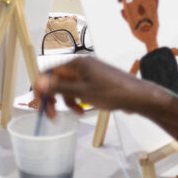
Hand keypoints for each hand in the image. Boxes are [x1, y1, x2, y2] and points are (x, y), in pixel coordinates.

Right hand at [33, 56, 162, 116]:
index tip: (39, 104)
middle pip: (57, 79)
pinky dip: (77, 100)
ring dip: (67, 101)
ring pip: (67, 86)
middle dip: (53, 97)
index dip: (41, 88)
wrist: (137, 96)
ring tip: (76, 112)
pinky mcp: (95, 80)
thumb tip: (40, 82)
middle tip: (52, 114)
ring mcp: (89, 72)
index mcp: (76, 63)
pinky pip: (78, 89)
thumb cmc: (113, 92)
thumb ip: (59, 87)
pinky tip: (82, 109)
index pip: (49, 72)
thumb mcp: (82, 92)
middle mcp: (81, 65)